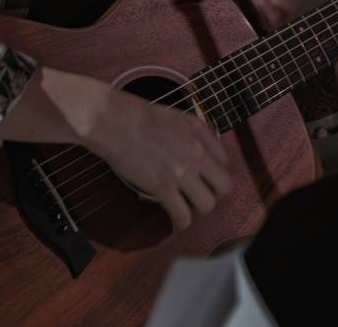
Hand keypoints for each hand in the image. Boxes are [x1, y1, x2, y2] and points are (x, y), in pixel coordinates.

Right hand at [84, 88, 231, 231]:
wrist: (113, 120)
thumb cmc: (134, 114)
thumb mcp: (173, 115)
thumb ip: (190, 133)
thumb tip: (195, 150)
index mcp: (199, 131)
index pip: (224, 161)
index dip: (214, 172)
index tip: (206, 177)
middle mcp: (196, 152)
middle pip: (223, 186)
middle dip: (214, 192)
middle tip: (200, 193)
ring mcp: (181, 171)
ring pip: (207, 204)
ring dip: (197, 208)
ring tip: (187, 206)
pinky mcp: (162, 187)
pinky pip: (182, 214)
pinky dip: (181, 222)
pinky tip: (176, 222)